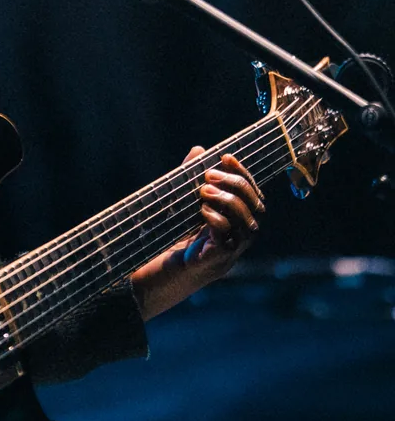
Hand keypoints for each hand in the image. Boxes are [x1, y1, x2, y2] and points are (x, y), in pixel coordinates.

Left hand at [131, 150, 264, 319]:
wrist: (165, 271)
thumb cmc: (180, 235)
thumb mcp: (188, 202)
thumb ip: (193, 177)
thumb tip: (199, 150)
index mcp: (241, 219)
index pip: (254, 192)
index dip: (243, 173)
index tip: (224, 157)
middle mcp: (244, 234)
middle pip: (255, 205)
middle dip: (235, 184)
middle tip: (209, 175)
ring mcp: (234, 249)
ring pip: (246, 222)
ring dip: (226, 201)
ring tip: (203, 191)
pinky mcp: (219, 259)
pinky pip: (227, 238)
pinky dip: (216, 220)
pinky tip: (201, 212)